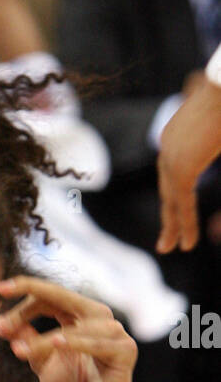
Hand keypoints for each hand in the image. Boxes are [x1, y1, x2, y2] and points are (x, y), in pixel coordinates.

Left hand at [0, 277, 136, 381]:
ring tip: (20, 349)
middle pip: (63, 295)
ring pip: (73, 326)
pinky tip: (56, 343)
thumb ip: (26, 340)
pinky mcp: (124, 351)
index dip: (26, 291)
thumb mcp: (40, 360)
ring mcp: (114, 331)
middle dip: (32, 290)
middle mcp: (97, 316)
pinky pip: (97, 344)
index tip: (0, 291)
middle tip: (3, 289)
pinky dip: (77, 343)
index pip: (50, 295)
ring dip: (44, 338)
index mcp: (78, 314)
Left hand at [156, 74, 220, 251]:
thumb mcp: (216, 133)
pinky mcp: (181, 166)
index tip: (174, 218)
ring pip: (171, 199)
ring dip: (173, 226)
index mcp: (175, 134)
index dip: (173, 199)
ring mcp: (170, 155)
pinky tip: (186, 243)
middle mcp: (167, 145)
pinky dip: (184, 223)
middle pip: (166, 189)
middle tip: (166, 244)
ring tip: (174, 248)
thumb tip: (213, 145)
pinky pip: (181, 201)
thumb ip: (212, 144)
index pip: (170, 174)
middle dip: (168, 217)